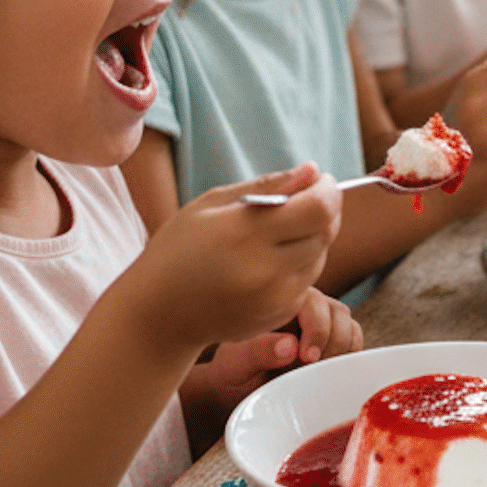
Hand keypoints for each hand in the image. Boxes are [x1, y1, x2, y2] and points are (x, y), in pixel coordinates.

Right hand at [128, 163, 342, 357]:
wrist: (157, 315)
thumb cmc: (178, 250)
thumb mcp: (210, 205)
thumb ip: (266, 186)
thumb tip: (313, 170)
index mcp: (246, 235)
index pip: (319, 209)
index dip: (328, 190)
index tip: (319, 180)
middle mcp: (266, 270)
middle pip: (327, 231)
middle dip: (324, 209)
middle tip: (303, 200)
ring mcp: (275, 298)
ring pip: (321, 256)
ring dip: (314, 237)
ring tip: (280, 231)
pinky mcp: (278, 315)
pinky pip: (309, 281)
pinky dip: (302, 264)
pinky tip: (272, 259)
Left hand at [179, 290, 362, 450]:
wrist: (238, 388)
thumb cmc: (233, 371)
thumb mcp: (235, 364)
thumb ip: (258, 351)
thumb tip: (291, 345)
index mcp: (281, 302)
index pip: (312, 302)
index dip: (316, 328)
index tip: (308, 357)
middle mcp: (306, 306)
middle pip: (336, 312)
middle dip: (330, 344)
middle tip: (312, 370)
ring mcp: (323, 322)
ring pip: (349, 326)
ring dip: (340, 353)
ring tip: (316, 375)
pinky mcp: (335, 342)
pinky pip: (354, 344)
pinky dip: (348, 359)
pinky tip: (328, 375)